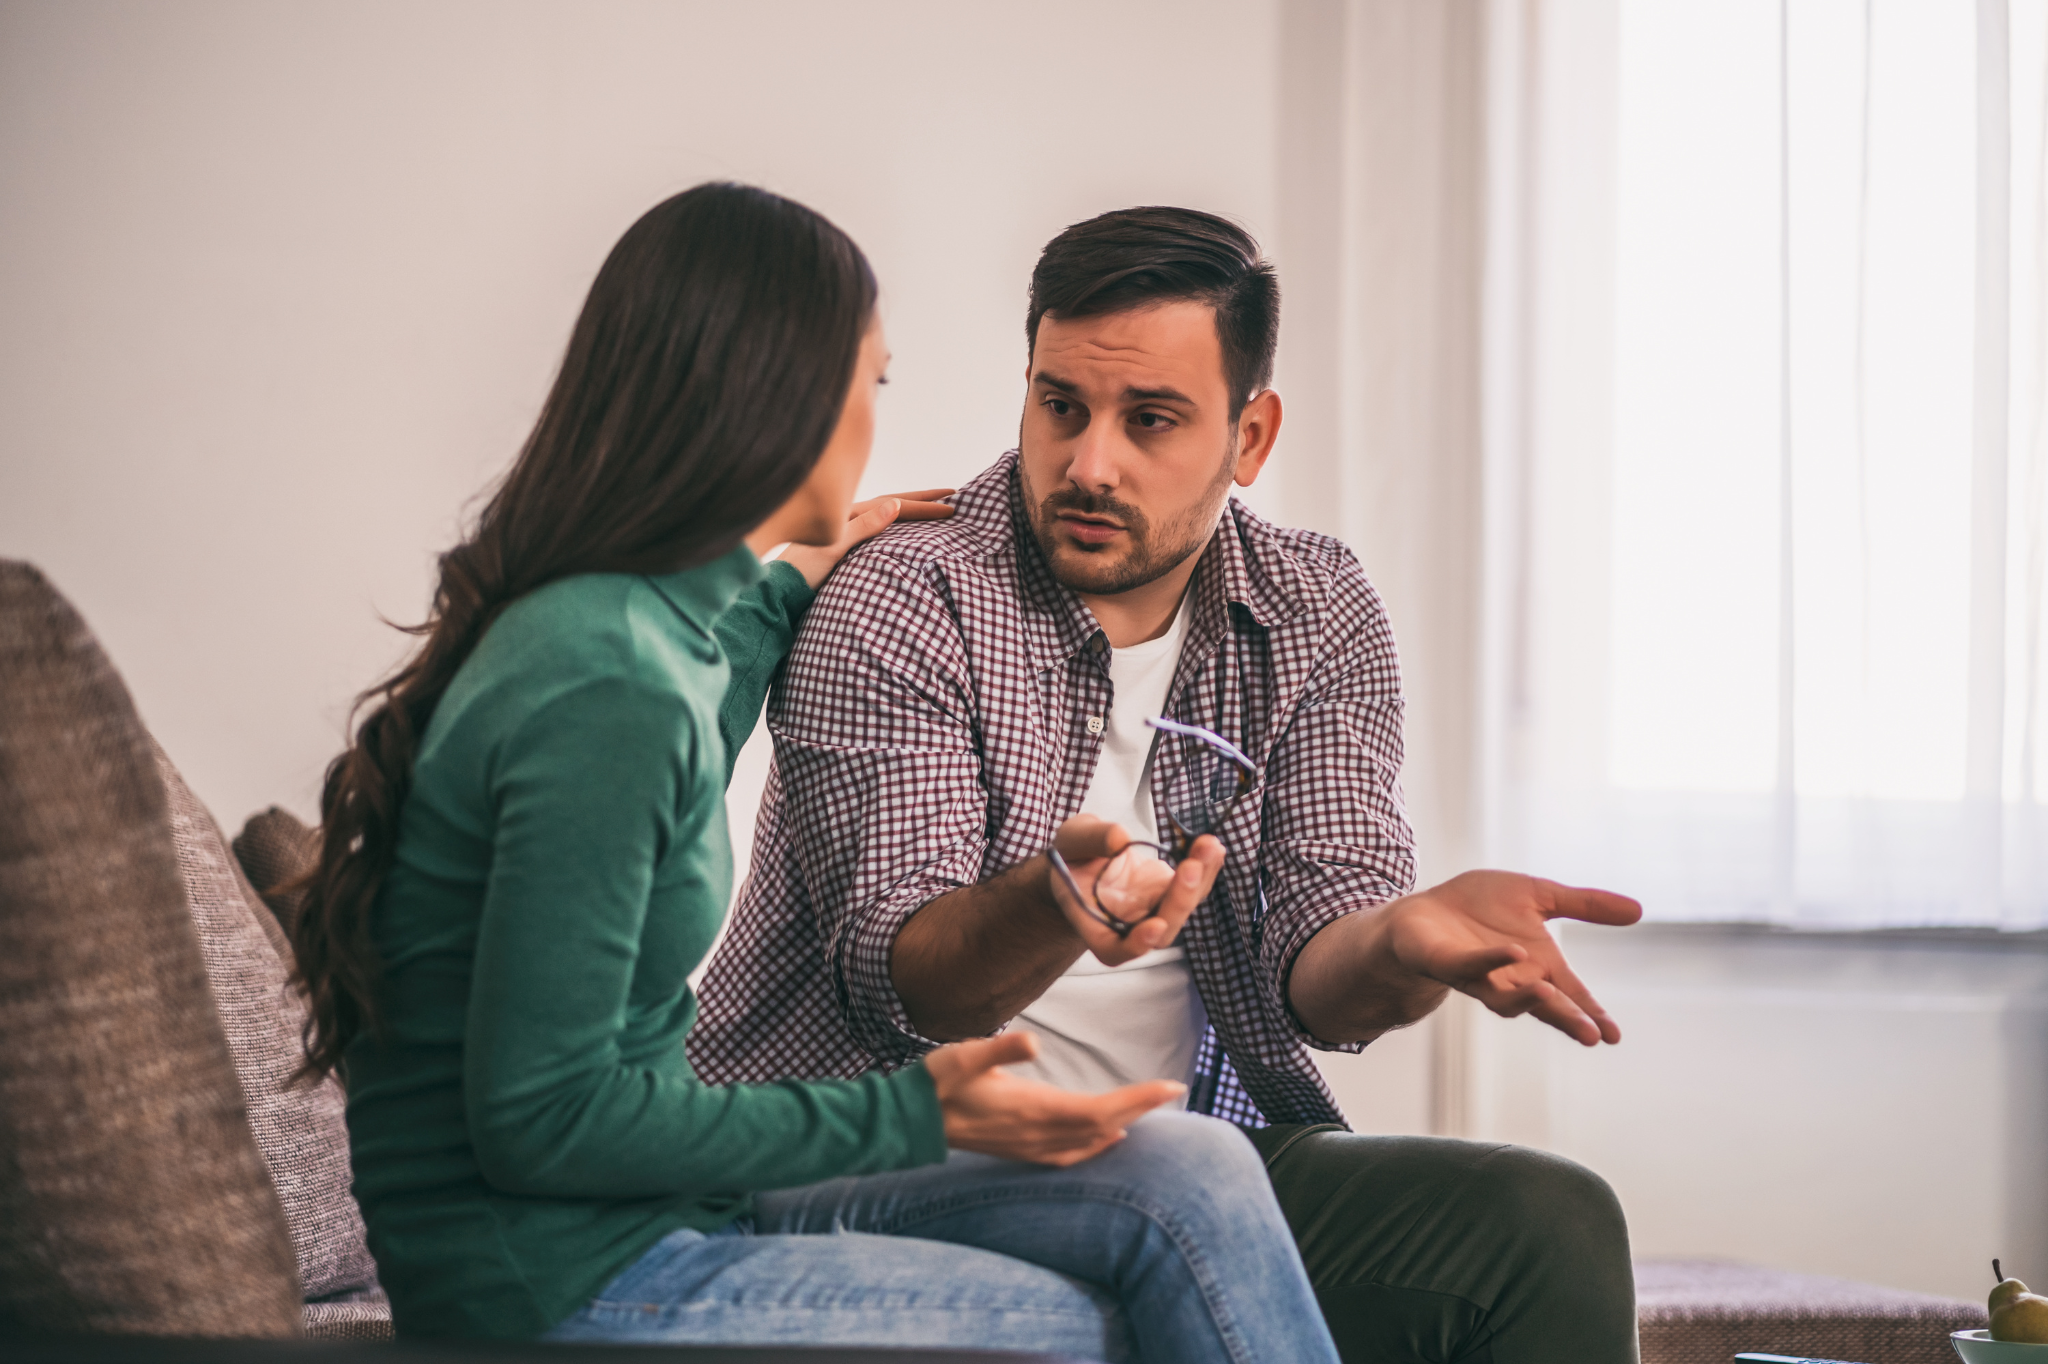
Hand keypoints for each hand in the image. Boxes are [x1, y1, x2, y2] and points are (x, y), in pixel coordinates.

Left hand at [774, 489, 954, 587]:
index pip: (896, 506)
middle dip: (924, 500)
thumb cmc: (803, 570)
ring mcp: (848, 531)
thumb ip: (863, 526)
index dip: (926, 506)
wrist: (782, 591)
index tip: (953, 506)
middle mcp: (850, 518)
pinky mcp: (846, 546)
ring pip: (888, 514)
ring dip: (912, 510)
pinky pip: (880, 529)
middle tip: (954, 495)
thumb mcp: (833, 546)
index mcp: (850, 514)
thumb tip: (895, 504)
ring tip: (935, 508)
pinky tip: (906, 530)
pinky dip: (898, 525)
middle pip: (894, 503)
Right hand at [923, 1032, 1183, 1164]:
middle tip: (1173, 1090)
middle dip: (1141, 1108)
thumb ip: (1000, 1049)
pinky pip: (1070, 1155)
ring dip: (1123, 1124)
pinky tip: (1106, 1141)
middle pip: (1104, 1126)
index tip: (1171, 1086)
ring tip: (1148, 1108)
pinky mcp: (1021, 1150)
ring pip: (1091, 1142)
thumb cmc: (939, 1081)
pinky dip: (1096, 1147)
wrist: (911, 1120)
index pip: (1101, 1109)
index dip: (1139, 1099)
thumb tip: (1032, 1042)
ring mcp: (1030, 1146)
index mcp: (1034, 1108)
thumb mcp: (966, 1055)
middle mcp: (1038, 1133)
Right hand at [1044, 814, 1224, 966]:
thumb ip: (1090, 840)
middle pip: (1159, 932)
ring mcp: (1151, 911)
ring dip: (1200, 879)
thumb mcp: (1071, 841)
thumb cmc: (1072, 857)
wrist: (1085, 860)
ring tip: (1209, 846)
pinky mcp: (1169, 894)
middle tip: (1191, 867)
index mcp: (1092, 922)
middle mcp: (1126, 926)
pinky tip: (1211, 846)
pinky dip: (1205, 868)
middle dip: (1179, 902)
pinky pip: (1191, 887)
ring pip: (1182, 909)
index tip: (1155, 927)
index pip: (1113, 949)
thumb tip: (1120, 839)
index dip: (1135, 945)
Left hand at [1383, 872, 1641, 1044]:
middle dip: (1566, 1019)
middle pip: (1543, 1006)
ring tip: (1550, 994)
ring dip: (1526, 997)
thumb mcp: (1539, 896)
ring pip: (1503, 997)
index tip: (1614, 1035)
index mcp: (1536, 967)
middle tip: (1591, 1035)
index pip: (1570, 996)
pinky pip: (1468, 966)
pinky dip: (1490, 961)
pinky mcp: (1445, 962)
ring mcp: (1477, 975)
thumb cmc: (1480, 908)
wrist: (1424, 910)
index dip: (1591, 1015)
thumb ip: (1584, 905)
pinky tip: (1513, 953)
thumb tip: (1638, 910)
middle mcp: (1510, 978)